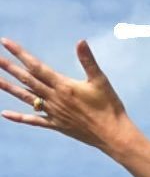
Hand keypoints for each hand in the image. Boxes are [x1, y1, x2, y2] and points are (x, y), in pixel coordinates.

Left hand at [0, 36, 131, 149]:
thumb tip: (80, 41)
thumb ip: (88, 60)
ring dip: (9, 88)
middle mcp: (55, 99)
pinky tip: (4, 114)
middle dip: (9, 68)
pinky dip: (19, 117)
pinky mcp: (56, 125)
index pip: (36, 66)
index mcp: (63, 86)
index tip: (6, 43)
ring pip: (26, 98)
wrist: (113, 135)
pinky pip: (33, 121)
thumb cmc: (109, 106)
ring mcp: (54, 113)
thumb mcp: (100, 80)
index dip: (20, 54)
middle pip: (27, 80)